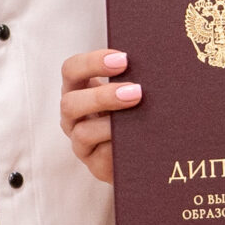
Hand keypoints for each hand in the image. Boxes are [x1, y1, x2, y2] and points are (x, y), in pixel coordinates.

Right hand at [59, 49, 140, 183]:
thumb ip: (133, 77)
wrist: (143, 146)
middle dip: (103, 96)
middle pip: (69, 103)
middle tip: (137, 92)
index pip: (71, 70)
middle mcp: (73, 115)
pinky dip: (120, 148)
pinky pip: (103, 157)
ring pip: (83, 133)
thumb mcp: (128, 89)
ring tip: (139, 119)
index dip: (93, 62)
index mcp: (78, 89)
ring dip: (111, 125)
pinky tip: (140, 141)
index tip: (124, 59)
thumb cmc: (134, 108)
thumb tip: (155, 64)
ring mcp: (80, 142)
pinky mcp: (95, 165)